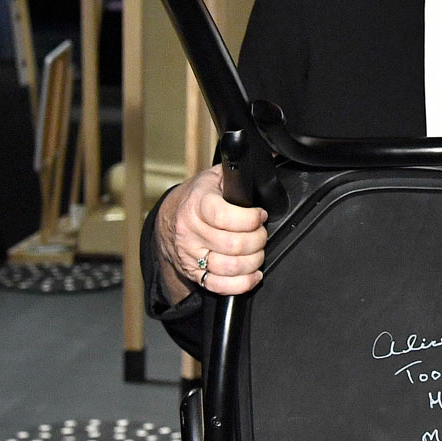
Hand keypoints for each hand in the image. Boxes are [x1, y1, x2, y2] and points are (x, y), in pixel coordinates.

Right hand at [155, 165, 267, 302]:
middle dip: (258, 240)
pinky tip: (253, 273)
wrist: (170, 219)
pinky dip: (242, 284)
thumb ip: (240, 170)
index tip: (260, 215)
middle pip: (233, 245)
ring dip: (253, 261)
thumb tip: (271, 155)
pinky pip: (219, 286)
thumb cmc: (199, 196)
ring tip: (258, 251)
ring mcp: (191, 254)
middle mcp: (191, 230)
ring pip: (229, 267)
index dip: (250, 218)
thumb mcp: (215, 176)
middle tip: (261, 233)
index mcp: (197, 203)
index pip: (224, 216)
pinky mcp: (194, 273)